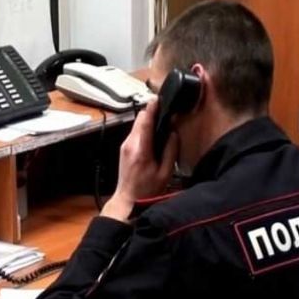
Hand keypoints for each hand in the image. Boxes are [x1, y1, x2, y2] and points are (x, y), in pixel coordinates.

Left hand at [101, 100, 177, 221]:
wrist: (128, 200)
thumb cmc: (147, 190)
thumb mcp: (165, 173)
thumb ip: (170, 151)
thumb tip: (173, 133)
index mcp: (140, 150)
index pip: (144, 122)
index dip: (152, 108)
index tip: (158, 99)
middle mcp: (129, 145)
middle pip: (139, 119)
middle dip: (151, 113)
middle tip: (164, 109)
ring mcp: (125, 146)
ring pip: (137, 124)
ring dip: (148, 121)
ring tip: (161, 122)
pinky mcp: (124, 148)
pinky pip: (135, 132)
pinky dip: (144, 129)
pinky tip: (153, 134)